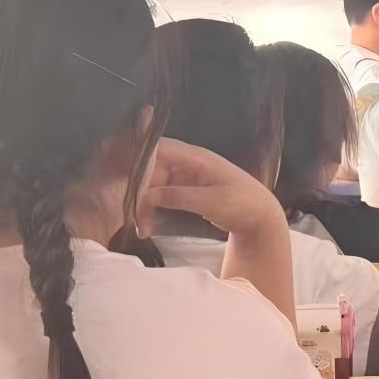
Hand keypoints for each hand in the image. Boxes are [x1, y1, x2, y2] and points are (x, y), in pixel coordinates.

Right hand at [139, 138, 282, 238]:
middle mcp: (187, 163)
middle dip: (138, 192)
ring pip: (151, 186)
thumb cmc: (243, 203)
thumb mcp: (212, 202)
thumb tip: (147, 196)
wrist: (260, 216)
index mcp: (196, 158)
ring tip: (142, 229)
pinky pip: (159, 196)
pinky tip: (147, 227)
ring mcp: (184, 176)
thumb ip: (180, 197)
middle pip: (150, 170)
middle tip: (132, 217)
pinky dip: (151, 210)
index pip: (158, 150)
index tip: (119, 178)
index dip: (137, 160)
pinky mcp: (183, 190)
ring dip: (142, 206)